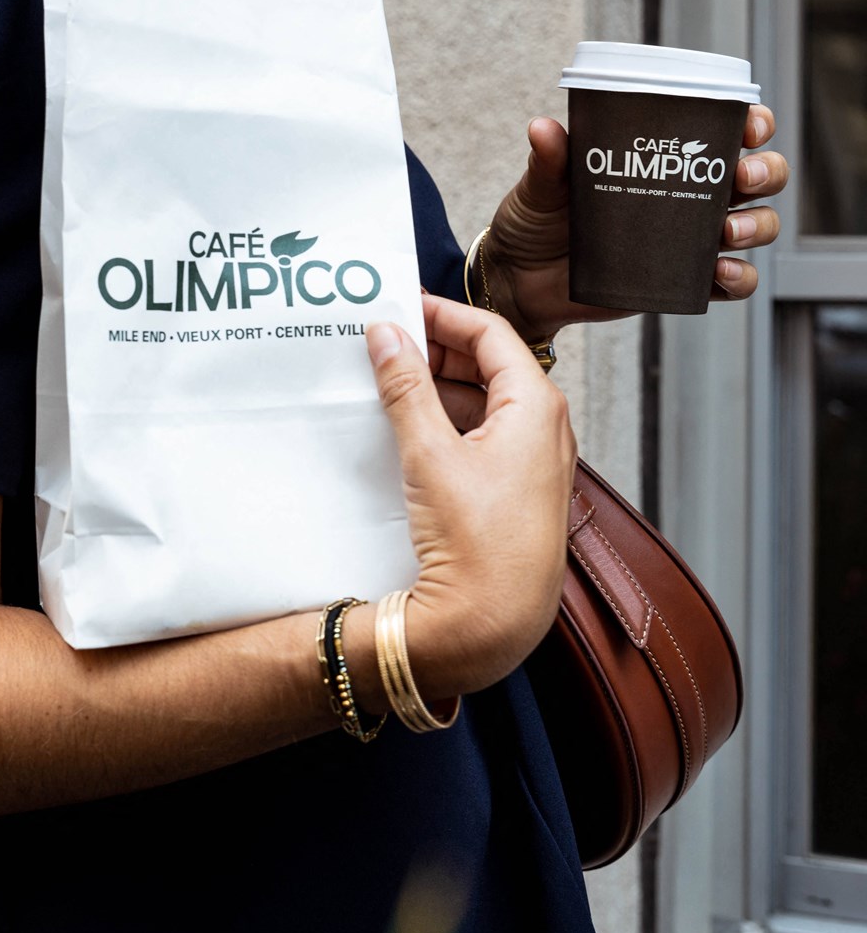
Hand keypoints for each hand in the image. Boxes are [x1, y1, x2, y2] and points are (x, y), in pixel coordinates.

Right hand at [361, 294, 576, 701]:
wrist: (491, 625)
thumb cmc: (479, 545)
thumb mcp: (430, 454)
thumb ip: (406, 387)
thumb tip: (388, 337)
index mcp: (537, 406)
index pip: (490, 333)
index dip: (443, 315)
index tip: (401, 308)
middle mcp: (545, 429)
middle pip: (489, 365)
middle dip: (436, 350)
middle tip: (387, 342)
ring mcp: (533, 462)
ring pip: (482, 403)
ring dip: (437, 388)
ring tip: (388, 383)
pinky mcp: (515, 492)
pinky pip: (481, 438)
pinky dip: (446, 423)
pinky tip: (408, 429)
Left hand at [482, 104, 790, 338]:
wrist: (520, 282)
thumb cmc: (535, 222)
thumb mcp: (541, 186)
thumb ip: (550, 160)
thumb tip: (543, 128)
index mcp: (663, 158)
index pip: (724, 130)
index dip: (751, 123)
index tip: (749, 125)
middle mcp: (688, 194)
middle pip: (757, 177)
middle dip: (765, 172)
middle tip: (741, 177)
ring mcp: (690, 240)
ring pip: (756, 226)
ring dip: (757, 224)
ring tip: (727, 231)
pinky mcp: (684, 281)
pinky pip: (733, 282)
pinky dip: (739, 277)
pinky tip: (718, 271)